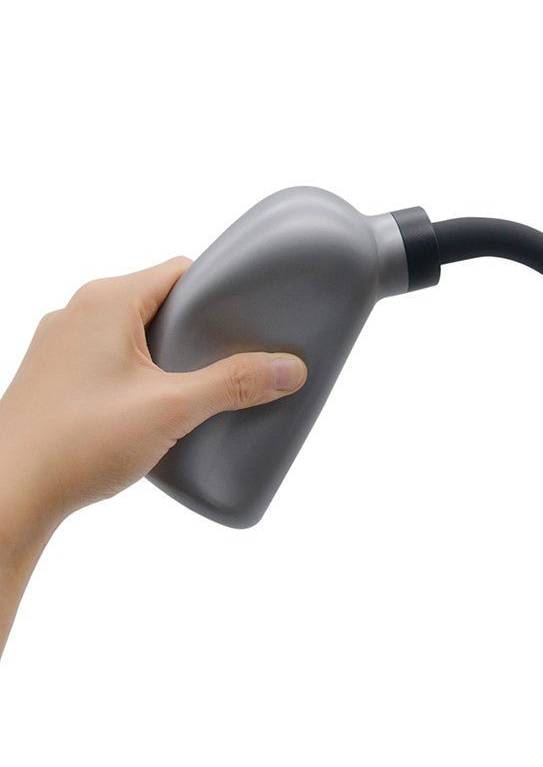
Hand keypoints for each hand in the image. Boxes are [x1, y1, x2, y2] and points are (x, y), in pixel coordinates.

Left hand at [0, 256, 306, 563]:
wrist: (7, 493)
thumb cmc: (76, 443)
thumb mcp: (171, 410)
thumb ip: (233, 385)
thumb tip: (290, 368)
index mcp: (107, 301)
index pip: (180, 272)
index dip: (220, 291)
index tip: (250, 319)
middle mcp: (78, 312)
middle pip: (159, 302)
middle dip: (198, 330)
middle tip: (232, 362)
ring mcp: (60, 344)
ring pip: (133, 333)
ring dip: (167, 356)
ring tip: (198, 390)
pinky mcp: (53, 376)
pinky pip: (108, 358)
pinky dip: (138, 374)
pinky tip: (154, 411)